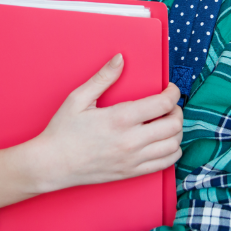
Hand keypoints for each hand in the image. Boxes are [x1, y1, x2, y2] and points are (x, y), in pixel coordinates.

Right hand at [32, 53, 182, 190]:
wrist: (53, 164)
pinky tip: (163, 142)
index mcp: (119, 119)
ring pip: (174, 145)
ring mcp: (133, 159)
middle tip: (169, 105)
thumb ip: (103, 77)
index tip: (171, 89)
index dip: (173, 93)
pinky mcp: (132, 172)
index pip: (162, 104)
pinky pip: (166, 163)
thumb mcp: (77, 99)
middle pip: (173, 125)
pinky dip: (172, 151)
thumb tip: (120, 58)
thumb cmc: (62, 131)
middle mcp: (131, 141)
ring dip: (176, 131)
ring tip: (166, 123)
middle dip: (177, 111)